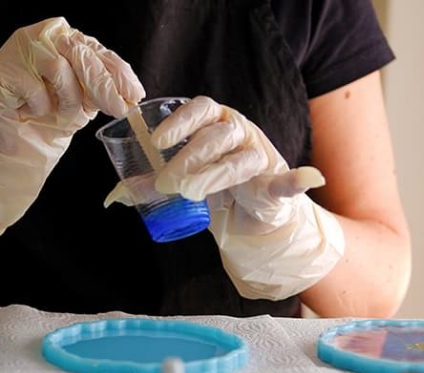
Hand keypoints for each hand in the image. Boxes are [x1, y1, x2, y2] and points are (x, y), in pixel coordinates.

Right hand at [0, 17, 144, 242]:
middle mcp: (44, 36)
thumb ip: (101, 92)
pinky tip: (30, 110)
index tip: (135, 94)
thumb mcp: (83, 103)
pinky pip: (35, 87)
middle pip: (82, 55)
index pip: (98, 51)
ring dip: (66, 99)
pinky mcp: (4, 68)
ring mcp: (22, 48)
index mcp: (67, 40)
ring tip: (56, 112)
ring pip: (60, 68)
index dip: (118, 73)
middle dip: (104, 86)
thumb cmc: (47, 119)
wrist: (13, 144)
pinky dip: (39, 106)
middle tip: (118, 109)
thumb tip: (130, 96)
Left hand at [106, 96, 343, 300]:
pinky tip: (309, 179)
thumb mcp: (181, 181)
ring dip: (215, 174)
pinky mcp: (276, 184)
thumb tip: (114, 195)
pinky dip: (298, 180)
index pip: (201, 109)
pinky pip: (289, 180)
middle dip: (189, 157)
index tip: (158, 141)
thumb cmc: (213, 185)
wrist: (250, 213)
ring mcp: (260, 157)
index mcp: (216, 123)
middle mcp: (239, 133)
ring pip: (240, 158)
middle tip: (167, 182)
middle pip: (216, 135)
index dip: (181, 121)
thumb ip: (151, 185)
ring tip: (192, 192)